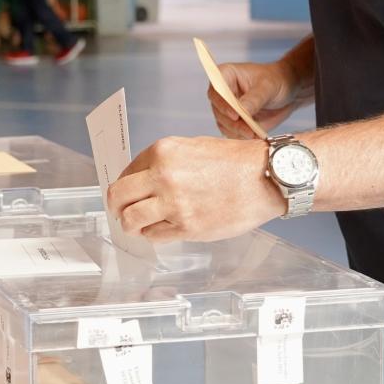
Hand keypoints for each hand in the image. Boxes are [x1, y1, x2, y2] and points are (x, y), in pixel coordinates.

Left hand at [108, 135, 283, 242]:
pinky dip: (154, 234)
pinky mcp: (187, 227)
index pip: (126, 171)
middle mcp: (163, 176)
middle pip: (118, 196)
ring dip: (131, 224)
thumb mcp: (193, 147)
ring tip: (139, 225)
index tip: (128, 193)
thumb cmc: (235, 162)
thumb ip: (165, 163)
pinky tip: (164, 229)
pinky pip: (154, 235)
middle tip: (122, 211)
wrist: (266, 177)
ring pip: (131, 220)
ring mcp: (174, 204)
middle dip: (117, 206)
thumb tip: (143, 181)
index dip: (126, 184)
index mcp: (163, 152)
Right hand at [208, 59, 301, 138]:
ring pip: (224, 123)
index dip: (222, 102)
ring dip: (237, 131)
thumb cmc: (276, 80)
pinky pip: (232, 132)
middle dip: (232, 122)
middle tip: (248, 130)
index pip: (216, 89)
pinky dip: (242, 136)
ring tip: (253, 134)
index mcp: (226, 74)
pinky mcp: (233, 121)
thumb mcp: (268, 86)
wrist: (286, 92)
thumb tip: (243, 110)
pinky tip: (254, 135)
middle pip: (218, 109)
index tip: (235, 115)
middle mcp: (222, 92)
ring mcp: (226, 108)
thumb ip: (255, 98)